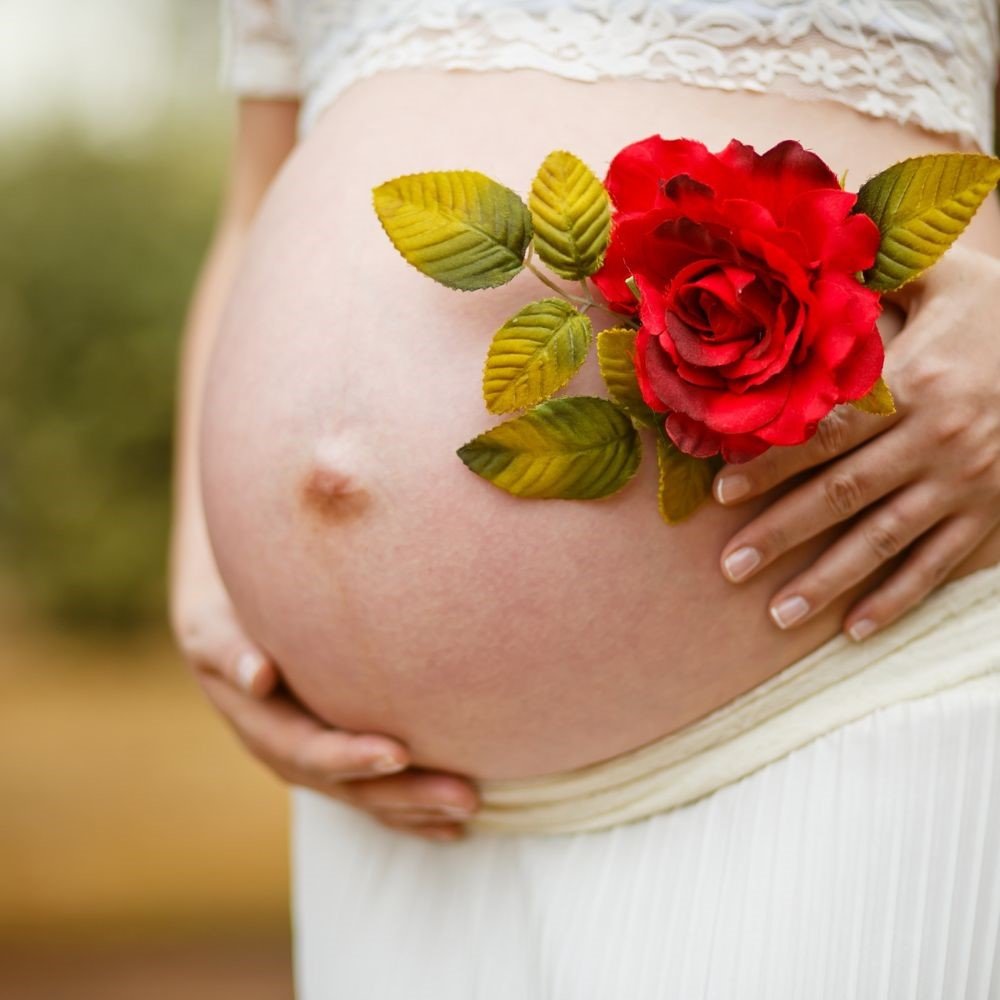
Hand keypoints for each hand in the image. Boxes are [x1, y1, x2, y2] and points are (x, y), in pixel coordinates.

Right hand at [171, 569, 478, 841]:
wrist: (226, 630)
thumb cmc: (223, 619)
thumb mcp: (213, 631)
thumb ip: (232, 652)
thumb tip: (259, 675)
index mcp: (262, 728)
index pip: (310, 751)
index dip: (352, 757)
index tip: (399, 752)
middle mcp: (291, 756)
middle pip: (351, 787)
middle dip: (406, 794)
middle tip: (464, 795)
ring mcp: (316, 764)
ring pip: (370, 797)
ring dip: (419, 807)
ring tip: (471, 806)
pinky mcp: (338, 759)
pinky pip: (377, 793)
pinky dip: (413, 811)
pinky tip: (455, 824)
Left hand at [712, 243, 999, 640]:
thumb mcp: (951, 276)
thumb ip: (879, 271)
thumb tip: (810, 252)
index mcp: (916, 382)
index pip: (827, 432)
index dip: (771, 464)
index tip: (720, 493)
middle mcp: (937, 440)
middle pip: (843, 494)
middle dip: (782, 533)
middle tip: (729, 567)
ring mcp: (965, 483)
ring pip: (884, 540)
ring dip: (829, 580)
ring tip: (778, 614)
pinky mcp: (990, 513)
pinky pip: (938, 563)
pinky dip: (898, 597)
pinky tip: (856, 628)